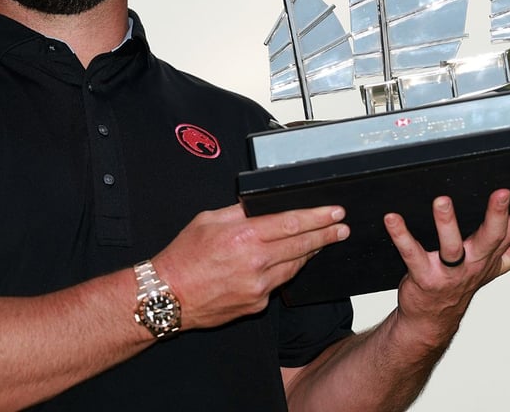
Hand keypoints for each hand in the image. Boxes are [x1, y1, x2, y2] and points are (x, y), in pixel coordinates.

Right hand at [153, 203, 348, 329]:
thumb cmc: (183, 257)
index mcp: (244, 236)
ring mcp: (258, 286)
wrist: (167, 297)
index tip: (335, 212)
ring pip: (295, 266)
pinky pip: (279, 284)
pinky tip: (290, 263)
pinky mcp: (257, 304)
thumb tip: (261, 205)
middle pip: (302, 245)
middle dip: (326, 235)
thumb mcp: (208, 220)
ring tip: (321, 243)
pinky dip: (286, 271)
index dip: (319, 217)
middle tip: (342, 228)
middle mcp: (255, 262)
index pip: (292, 223)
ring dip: (310, 253)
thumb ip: (239, 212)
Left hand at [385, 190, 509, 330]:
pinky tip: (393, 219)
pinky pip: (412, 253)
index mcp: (492, 254)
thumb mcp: (499, 265)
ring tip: (442, 201)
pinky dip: (401, 236)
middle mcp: (474, 261)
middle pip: (490, 238)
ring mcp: (449, 271)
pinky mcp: (424, 275)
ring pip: (451, 246)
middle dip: (497, 216)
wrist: (432, 318)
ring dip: (446, 223)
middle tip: (502, 194)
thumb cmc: (464, 283)